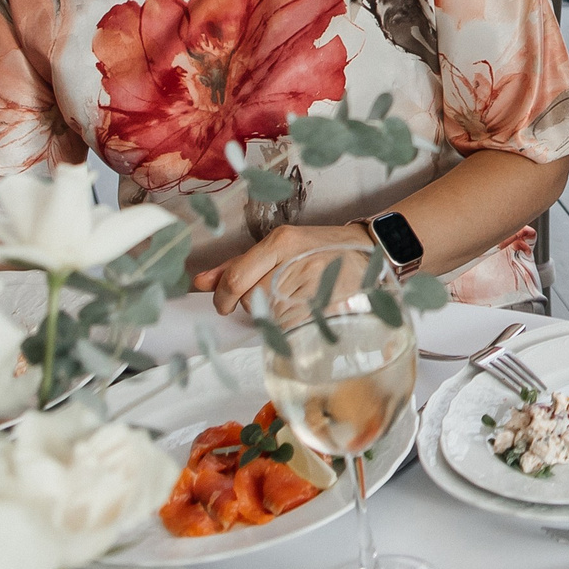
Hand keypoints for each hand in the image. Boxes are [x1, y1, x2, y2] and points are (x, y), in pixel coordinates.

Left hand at [190, 222, 365, 315]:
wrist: (369, 252)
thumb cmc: (318, 248)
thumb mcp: (279, 246)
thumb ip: (237, 265)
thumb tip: (199, 282)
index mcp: (281, 242)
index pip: (236, 278)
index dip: (223, 298)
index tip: (224, 304)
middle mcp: (294, 262)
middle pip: (251, 300)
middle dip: (252, 303)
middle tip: (271, 293)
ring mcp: (311, 287)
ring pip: (268, 316)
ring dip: (271, 314)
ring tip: (291, 297)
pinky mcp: (323, 307)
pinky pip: (288, 326)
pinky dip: (288, 323)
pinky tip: (301, 308)